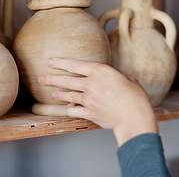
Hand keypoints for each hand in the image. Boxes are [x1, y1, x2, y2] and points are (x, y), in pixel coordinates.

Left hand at [38, 57, 157, 145]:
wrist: (134, 117)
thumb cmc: (136, 98)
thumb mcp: (130, 81)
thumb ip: (120, 79)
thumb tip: (121, 80)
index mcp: (100, 72)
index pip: (74, 65)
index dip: (60, 62)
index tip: (50, 62)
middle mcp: (91, 84)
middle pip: (66, 80)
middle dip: (51, 79)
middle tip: (42, 78)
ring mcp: (88, 99)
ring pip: (68, 95)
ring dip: (59, 94)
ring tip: (53, 93)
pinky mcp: (88, 113)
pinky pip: (73, 110)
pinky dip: (70, 109)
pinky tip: (69, 108)